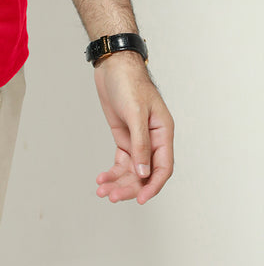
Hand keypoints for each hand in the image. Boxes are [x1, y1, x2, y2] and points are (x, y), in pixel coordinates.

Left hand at [92, 51, 173, 203]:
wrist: (113, 65)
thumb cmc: (129, 83)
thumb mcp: (136, 113)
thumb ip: (141, 143)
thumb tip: (143, 172)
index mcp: (163, 133)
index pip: (163, 167)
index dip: (153, 185)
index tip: (140, 199)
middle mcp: (152, 139)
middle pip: (145, 172)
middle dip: (130, 186)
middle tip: (113, 196)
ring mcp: (137, 139)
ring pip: (131, 169)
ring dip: (118, 181)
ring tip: (102, 191)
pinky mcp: (124, 136)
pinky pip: (121, 161)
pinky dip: (112, 171)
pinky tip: (101, 179)